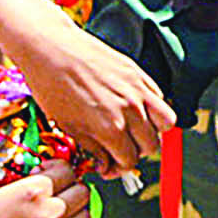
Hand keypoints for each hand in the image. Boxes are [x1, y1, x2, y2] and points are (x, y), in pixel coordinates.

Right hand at [0, 169, 95, 217]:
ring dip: (75, 215)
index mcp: (33, 190)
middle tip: (56, 195)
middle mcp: (49, 213)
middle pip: (82, 192)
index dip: (57, 170)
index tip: (48, 174)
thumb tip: (29, 176)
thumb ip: (15, 183)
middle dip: (71, 189)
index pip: (66, 169)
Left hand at [22, 30, 174, 170]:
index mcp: (111, 128)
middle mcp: (130, 110)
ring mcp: (138, 90)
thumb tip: (106, 165)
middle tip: (119, 150)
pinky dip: (154, 108)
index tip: (109, 166)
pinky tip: (135, 109)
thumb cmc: (52, 86)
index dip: (118, 168)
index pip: (129, 161)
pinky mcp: (139, 73)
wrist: (51, 48)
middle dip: (135, 153)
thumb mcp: (69, 127)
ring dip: (153, 132)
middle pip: (150, 146)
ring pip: (166, 124)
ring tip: (134, 132)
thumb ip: (94, 149)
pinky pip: (160, 98)